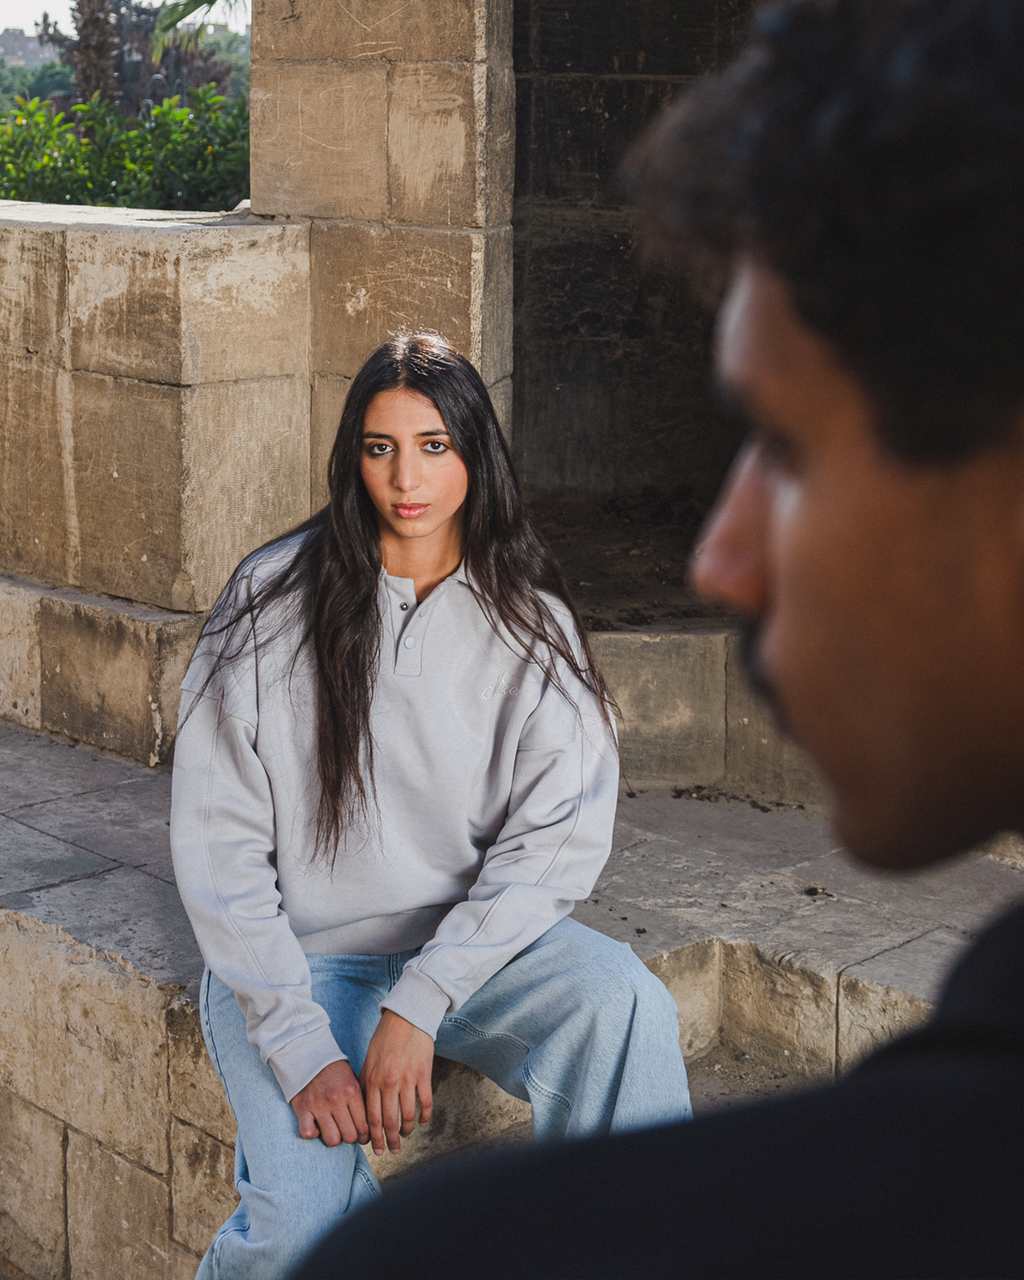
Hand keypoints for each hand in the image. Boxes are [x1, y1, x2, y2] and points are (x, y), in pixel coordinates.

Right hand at [290, 1059, 368, 1146]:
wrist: (309, 1055)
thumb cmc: (334, 1071)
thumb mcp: (353, 1080)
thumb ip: (361, 1101)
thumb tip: (371, 1125)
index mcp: (352, 1091)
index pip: (364, 1126)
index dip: (365, 1136)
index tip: (362, 1136)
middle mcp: (336, 1099)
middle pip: (349, 1136)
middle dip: (349, 1137)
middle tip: (346, 1131)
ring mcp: (318, 1105)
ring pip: (332, 1140)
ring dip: (332, 1137)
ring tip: (332, 1128)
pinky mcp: (302, 1108)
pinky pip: (308, 1134)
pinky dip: (312, 1133)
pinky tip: (315, 1124)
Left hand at [358, 1010, 433, 1155]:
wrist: (407, 1017)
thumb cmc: (386, 1037)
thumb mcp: (368, 1059)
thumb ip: (365, 1082)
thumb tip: (361, 1107)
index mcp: (373, 1080)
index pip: (371, 1117)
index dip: (373, 1137)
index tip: (375, 1149)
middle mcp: (389, 1082)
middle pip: (389, 1121)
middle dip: (390, 1140)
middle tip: (392, 1151)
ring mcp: (408, 1079)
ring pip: (408, 1115)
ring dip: (407, 1130)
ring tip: (406, 1136)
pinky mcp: (424, 1074)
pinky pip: (425, 1102)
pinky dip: (425, 1116)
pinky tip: (422, 1122)